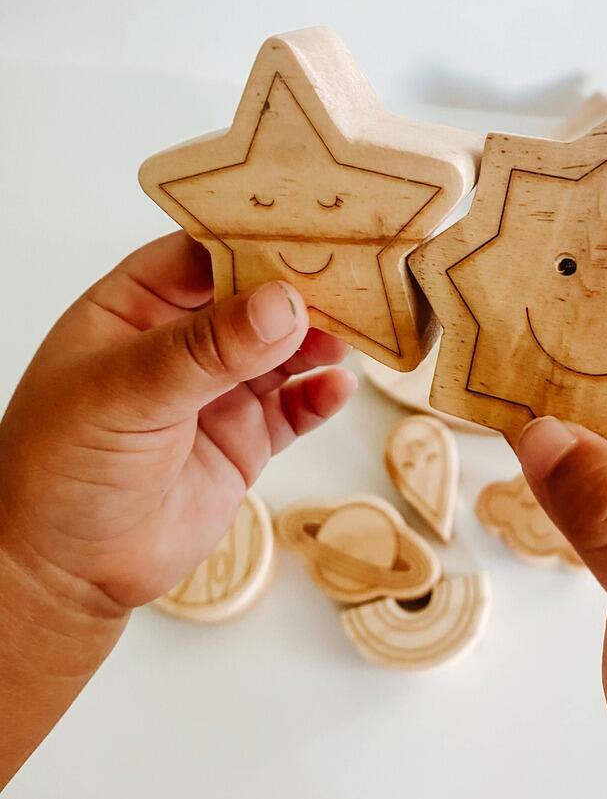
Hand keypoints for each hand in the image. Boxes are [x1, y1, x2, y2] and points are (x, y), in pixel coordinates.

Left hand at [0, 231, 355, 608]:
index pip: (203, 252)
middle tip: (353, 274)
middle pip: (254, 296)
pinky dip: (319, 395)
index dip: (253, 237)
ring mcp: (216, 390)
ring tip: (355, 330)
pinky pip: (293, 407)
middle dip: (300, 287)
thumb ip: (205, 351)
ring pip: (283, 348)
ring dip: (319, 338)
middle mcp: (181, 341)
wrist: (66, 571)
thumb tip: (282, 305)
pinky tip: (337, 386)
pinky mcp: (244, 438)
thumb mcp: (125, 395)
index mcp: (135, 306)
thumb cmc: (60, 470)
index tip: (309, 226)